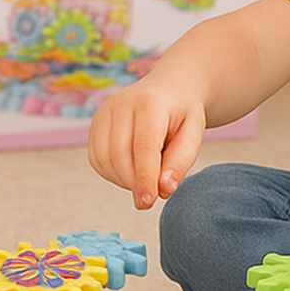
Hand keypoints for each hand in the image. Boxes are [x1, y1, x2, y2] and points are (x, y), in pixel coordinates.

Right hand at [87, 79, 205, 209]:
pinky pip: (97, 159)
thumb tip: (163, 189)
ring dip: (124, 180)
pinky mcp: (95, 124)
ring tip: (146, 177)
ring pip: (105, 160)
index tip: (148, 202)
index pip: (143, 146)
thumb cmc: (183, 114)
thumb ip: (181, 162)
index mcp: (151, 103)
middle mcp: (122, 103)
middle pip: (120, 155)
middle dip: (135, 183)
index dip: (145, 177)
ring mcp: (104, 112)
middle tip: (153, 194)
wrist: (169, 89)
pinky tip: (131, 171)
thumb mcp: (194, 134)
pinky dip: (113, 174)